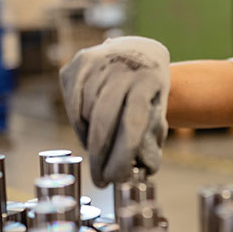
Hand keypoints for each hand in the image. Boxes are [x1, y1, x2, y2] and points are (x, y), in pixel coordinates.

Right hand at [60, 36, 169, 186]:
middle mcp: (122, 66)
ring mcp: (96, 62)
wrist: (139, 51)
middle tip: (100, 180)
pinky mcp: (76, 64)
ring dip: (91, 140)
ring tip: (102, 149)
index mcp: (149, 79)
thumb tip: (144, 170)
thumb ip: (152, 137)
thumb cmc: (151, 91)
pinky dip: (80, 124)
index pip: (132, 124)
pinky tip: (90, 130)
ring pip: (86, 115)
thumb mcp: (159, 109)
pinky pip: (72, 106)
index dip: (121, 156)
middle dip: (99, 157)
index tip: (115, 179)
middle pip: (104, 121)